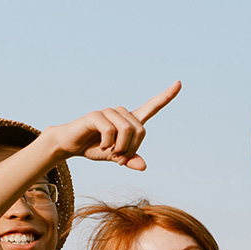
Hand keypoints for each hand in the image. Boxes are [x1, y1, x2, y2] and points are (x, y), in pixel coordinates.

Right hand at [49, 81, 181, 170]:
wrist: (70, 145)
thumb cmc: (94, 148)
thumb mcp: (116, 157)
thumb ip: (130, 160)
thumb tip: (143, 166)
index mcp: (130, 120)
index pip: (152, 106)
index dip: (167, 96)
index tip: (180, 83)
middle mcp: (121, 112)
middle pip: (140, 129)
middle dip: (131, 148)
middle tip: (118, 155)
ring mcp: (108, 112)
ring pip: (127, 130)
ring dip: (119, 147)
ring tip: (109, 151)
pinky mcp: (96, 115)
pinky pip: (111, 131)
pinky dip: (108, 144)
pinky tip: (101, 146)